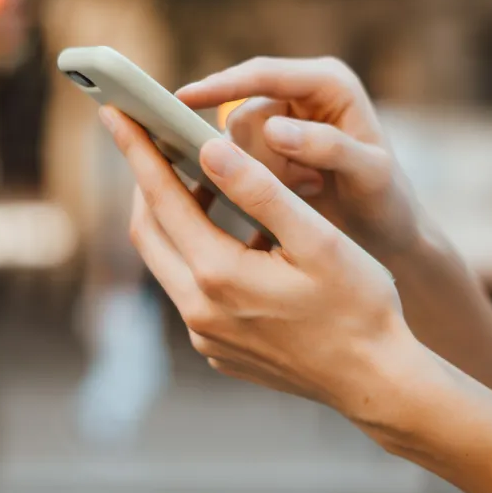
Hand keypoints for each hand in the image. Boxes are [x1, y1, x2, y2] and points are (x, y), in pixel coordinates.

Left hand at [100, 105, 421, 416]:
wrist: (376, 380)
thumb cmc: (359, 305)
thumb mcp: (317, 238)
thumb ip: (260, 191)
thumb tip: (209, 147)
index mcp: (220, 276)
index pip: (162, 198)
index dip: (138, 150)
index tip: (115, 112)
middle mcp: (200, 311)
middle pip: (150, 233)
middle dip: (148, 183)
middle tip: (154, 141)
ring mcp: (206, 337)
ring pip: (169, 263)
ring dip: (176, 221)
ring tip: (201, 183)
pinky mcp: (218, 351)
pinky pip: (190, 293)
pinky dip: (197, 255)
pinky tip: (230, 236)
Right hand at [177, 57, 422, 258]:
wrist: (387, 234)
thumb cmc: (387, 201)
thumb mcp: (369, 174)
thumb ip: (328, 147)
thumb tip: (274, 128)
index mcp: (330, 82)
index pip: (264, 74)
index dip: (222, 86)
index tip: (182, 99)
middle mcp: (303, 92)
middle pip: (244, 112)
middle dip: (257, 154)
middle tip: (304, 183)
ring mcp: (285, 119)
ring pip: (237, 141)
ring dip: (262, 173)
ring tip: (309, 188)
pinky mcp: (271, 147)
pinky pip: (239, 160)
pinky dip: (255, 182)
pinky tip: (292, 194)